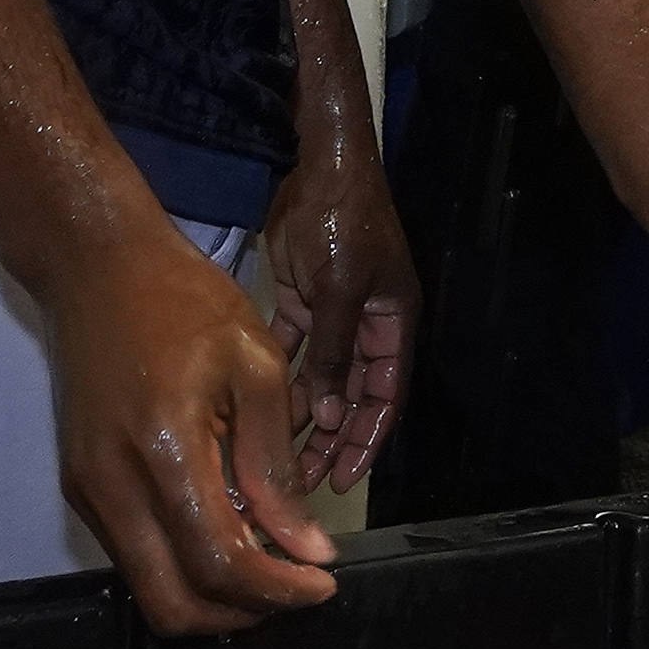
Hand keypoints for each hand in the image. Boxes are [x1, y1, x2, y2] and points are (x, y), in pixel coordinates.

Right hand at [43, 225, 339, 635]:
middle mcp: (114, 487)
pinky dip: (184, 562)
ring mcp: (89, 492)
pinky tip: (228, 525)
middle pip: (175, 604)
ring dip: (213, 593)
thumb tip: (307, 545)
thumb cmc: (186, 302)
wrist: (97, 269)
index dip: (277, 590)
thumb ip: (275, 464)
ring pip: (151, 588)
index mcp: (164, 451)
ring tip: (271, 557)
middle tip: (296, 585)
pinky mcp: (81, 487)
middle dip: (243, 612)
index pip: (220, 562)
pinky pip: (135, 555)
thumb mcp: (256, 364)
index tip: (324, 582)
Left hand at [261, 143, 417, 495]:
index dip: (368, 439)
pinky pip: (293, 352)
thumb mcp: (342, 286)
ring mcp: (335, 314)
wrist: (320, 165)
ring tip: (274, 458)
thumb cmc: (343, 222)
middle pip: (352, 396)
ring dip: (302, 416)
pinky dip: (280, 380)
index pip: (386, 396)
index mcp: (393, 323)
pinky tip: (255, 410)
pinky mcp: (303, 301)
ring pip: (320, 380)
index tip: (345, 480)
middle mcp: (367, 326)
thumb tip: (326, 413)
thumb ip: (334, 351)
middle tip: (301, 483)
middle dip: (331, 438)